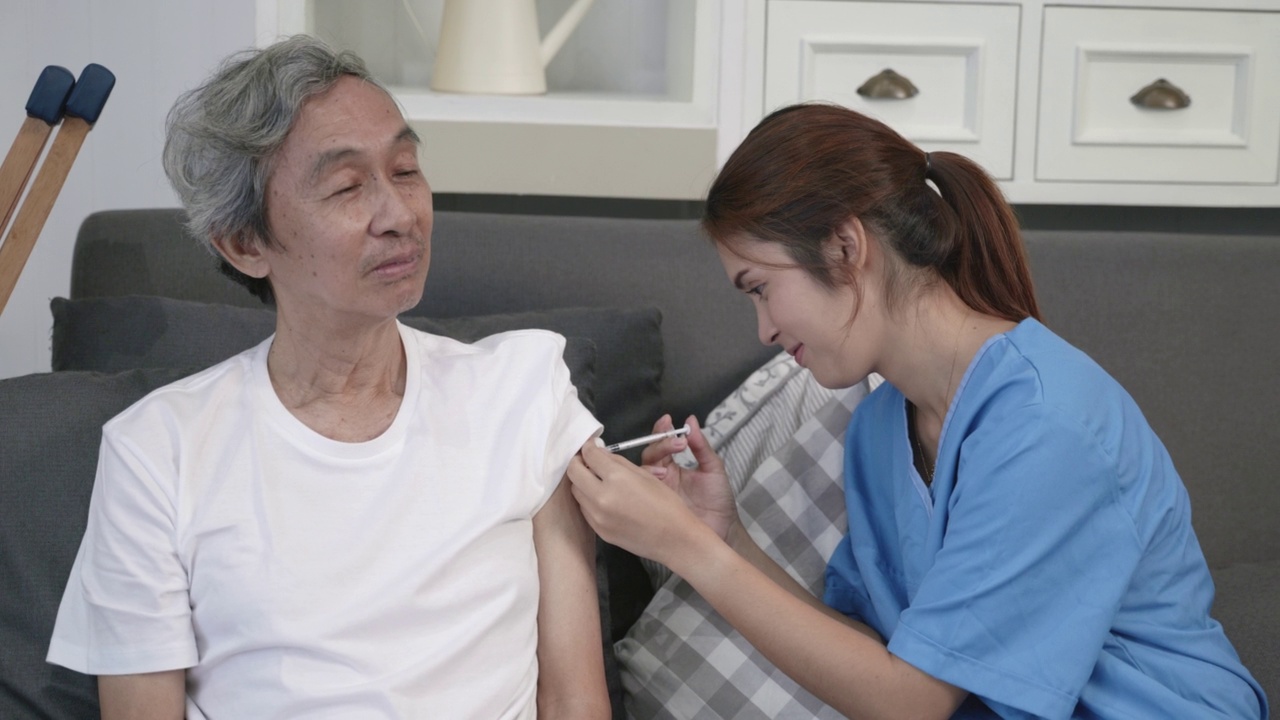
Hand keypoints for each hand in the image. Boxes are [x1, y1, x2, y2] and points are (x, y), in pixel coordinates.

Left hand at [565, 417, 740, 568]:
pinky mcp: (598, 531)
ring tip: (595, 480)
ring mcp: (597, 516)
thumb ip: (618, 462)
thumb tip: (600, 452)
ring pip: (576, 491)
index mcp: (616, 478)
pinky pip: (584, 509)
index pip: (589, 455)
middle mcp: (601, 497)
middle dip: (578, 462)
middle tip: (588, 461)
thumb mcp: (645, 475)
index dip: (589, 447)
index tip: (592, 446)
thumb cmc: (666, 503)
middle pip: (574, 472)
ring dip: (581, 482)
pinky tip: (602, 498)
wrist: (674, 539)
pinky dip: (588, 499)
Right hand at [638, 415, 740, 543]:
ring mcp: (656, 492)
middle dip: (658, 445)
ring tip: (666, 468)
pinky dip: (646, 483)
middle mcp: (661, 477)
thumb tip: (691, 420)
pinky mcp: (653, 507)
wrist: (723, 529)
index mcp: (673, 467)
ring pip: (641, 472)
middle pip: (648, 455)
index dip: (661, 431)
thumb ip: (701, 446)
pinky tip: (659, 480)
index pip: (661, 444)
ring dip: (652, 465)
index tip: (667, 421)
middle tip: (676, 444)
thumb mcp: (713, 468)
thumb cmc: (719, 499)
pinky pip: (641, 492)